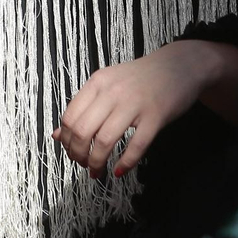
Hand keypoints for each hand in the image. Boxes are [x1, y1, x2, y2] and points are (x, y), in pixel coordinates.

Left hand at [52, 41, 234, 179]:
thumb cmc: (141, 78)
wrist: (180, 65)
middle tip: (83, 164)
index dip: (66, 141)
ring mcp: (135, 103)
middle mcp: (112, 91)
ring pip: (104, 141)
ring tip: (96, 171)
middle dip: (78, 155)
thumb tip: (57, 135)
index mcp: (98, 82)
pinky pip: (136, 146)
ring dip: (96, 162)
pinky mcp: (156, 116)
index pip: (70, 117)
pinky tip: (120, 171)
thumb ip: (84, 107)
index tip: (71, 152)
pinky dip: (125, 163)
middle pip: (82, 131)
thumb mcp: (108, 85)